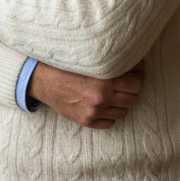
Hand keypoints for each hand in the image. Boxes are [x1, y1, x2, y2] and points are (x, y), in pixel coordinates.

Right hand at [27, 59, 144, 128]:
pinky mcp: (86, 121)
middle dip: (132, 89)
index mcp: (104, 80)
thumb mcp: (88, 58)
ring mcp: (94, 112)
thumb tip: (133, 60)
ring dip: (122, 102)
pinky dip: (110, 114)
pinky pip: (110, 123)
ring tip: (115, 93)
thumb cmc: (64, 64)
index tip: (136, 70)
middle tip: (127, 81)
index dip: (139, 75)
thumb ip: (110, 60)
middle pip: (133, 98)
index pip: (137, 83)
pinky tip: (104, 104)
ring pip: (123, 112)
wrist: (40, 79)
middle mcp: (101, 98)